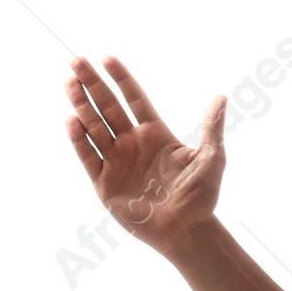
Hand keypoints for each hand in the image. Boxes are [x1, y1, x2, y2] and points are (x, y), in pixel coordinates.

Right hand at [62, 55, 226, 255]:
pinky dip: (79, 140)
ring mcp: (117, 162)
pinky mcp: (104, 184)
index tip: (108, 58)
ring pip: (94, 127)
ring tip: (70, 82)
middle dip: (92, 84)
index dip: (121, 79)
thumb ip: (212, 128)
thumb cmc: (202, 197)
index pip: (134, 99)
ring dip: (81, 105)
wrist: (187, 232)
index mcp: (155, 134)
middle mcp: (132, 144)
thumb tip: (221, 96)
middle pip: (108, 107)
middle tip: (77, 61)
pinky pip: (88, 157)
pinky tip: (73, 121)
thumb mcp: (211, 159)